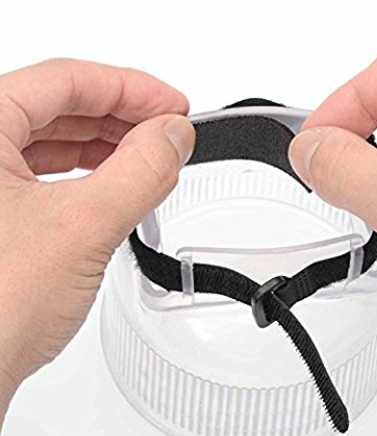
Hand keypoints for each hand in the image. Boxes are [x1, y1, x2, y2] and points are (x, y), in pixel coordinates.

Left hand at [0, 59, 194, 424]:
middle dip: (123, 117)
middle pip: (59, 106)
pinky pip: (51, 177)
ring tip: (152, 157)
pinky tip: (119, 186)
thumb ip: (139, 172)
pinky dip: (91, 177)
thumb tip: (173, 136)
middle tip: (169, 132)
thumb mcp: (83, 227)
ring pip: (54, 142)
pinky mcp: (1, 216)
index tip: (173, 106)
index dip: (131, 88)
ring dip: (109, 146)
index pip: (65, 81)